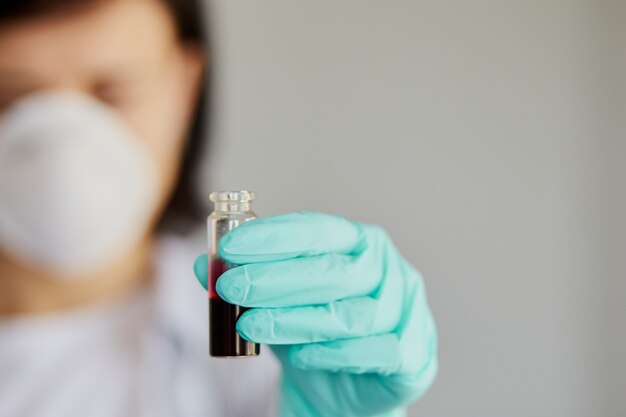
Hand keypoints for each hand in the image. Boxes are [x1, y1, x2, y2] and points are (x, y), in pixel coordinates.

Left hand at [194, 211, 437, 416]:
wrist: (346, 392)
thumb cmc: (314, 334)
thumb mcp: (275, 304)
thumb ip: (247, 283)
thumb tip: (203, 266)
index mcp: (360, 243)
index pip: (317, 230)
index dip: (272, 237)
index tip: (229, 247)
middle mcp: (388, 270)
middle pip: (332, 271)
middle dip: (275, 279)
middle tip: (231, 287)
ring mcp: (407, 311)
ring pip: (350, 315)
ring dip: (295, 319)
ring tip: (251, 326)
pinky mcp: (415, 354)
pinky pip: (377, 352)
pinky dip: (336, 354)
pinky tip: (303, 354)